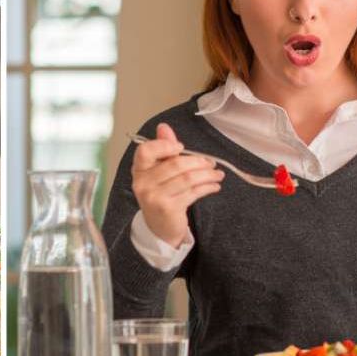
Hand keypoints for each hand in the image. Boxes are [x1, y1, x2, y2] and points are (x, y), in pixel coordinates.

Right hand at [131, 123, 223, 246]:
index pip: (146, 151)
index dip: (165, 145)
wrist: (159, 228)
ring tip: (217, 174)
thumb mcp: (159, 172)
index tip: (181, 147)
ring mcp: (154, 197)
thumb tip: (164, 127)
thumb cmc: (161, 195)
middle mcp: (143, 183)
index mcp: (139, 170)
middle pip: (175, 164)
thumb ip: (163, 150)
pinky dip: (207, 187)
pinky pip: (193, 192)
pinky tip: (214, 185)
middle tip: (211, 163)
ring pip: (187, 178)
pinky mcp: (168, 208)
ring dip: (207, 174)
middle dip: (198, 161)